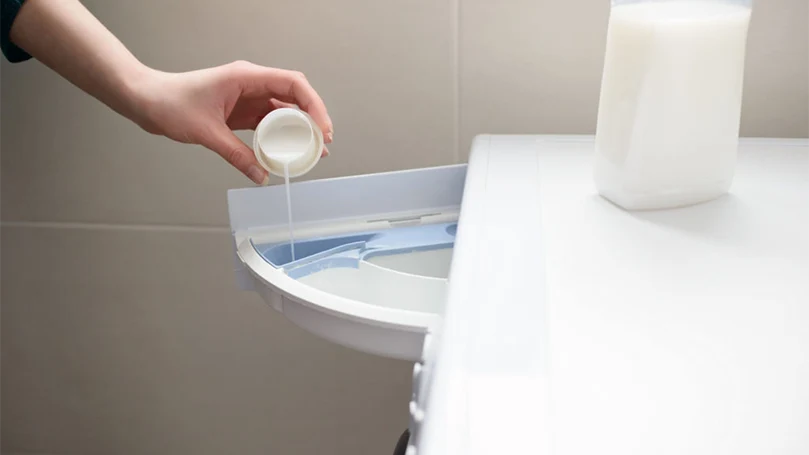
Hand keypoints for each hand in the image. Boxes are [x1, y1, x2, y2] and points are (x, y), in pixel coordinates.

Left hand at [134, 61, 333, 184]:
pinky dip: (280, 136)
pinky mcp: (241, 111)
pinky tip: (287, 151)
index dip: (314, 105)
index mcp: (246, 77)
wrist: (146, 100)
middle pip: (295, 96)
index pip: (293, 83)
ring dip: (299, 129)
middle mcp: (251, 84)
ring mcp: (247, 97)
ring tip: (312, 151)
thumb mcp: (206, 132)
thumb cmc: (169, 102)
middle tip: (322, 144)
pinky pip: (269, 122)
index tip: (322, 128)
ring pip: (284, 110)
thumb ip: (236, 154)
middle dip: (313, 119)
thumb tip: (261, 174)